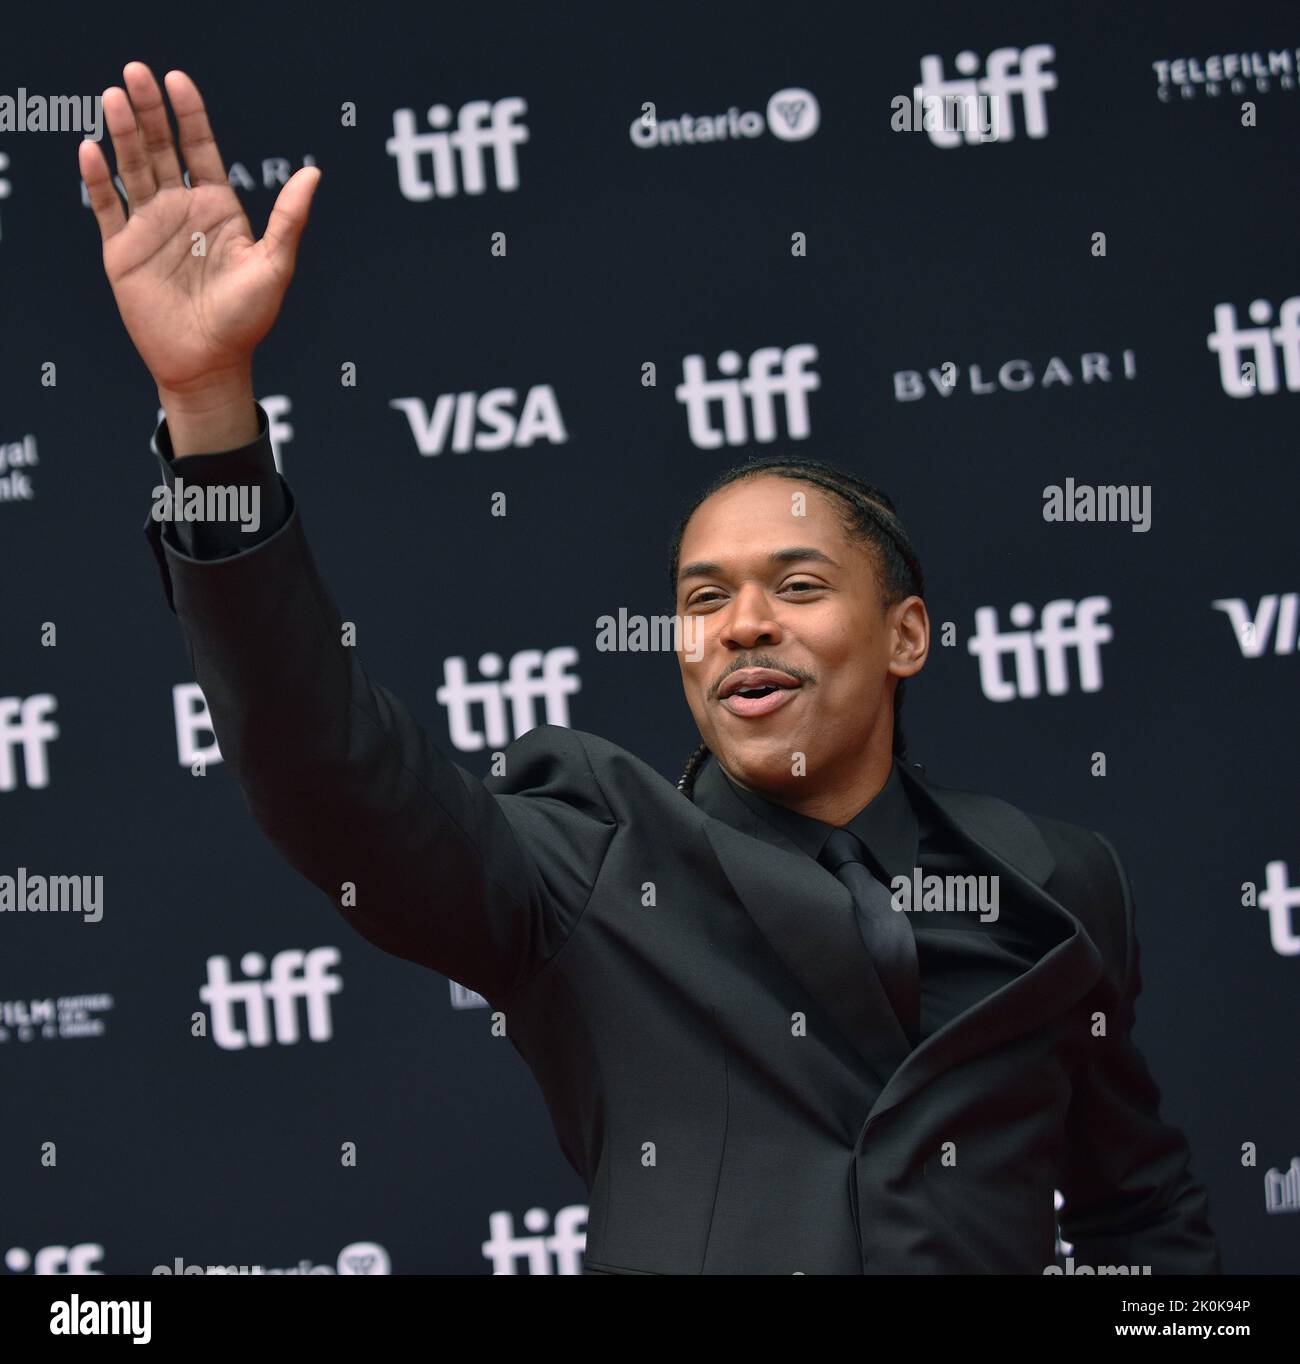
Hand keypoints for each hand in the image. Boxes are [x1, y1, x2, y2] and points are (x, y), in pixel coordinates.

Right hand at [80, 62, 319, 403]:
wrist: (208, 364)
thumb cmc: (246, 320)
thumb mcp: (274, 266)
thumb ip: (289, 219)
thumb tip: (314, 173)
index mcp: (219, 210)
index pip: (201, 149)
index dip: (189, 114)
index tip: (177, 80)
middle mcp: (182, 212)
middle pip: (162, 149)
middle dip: (149, 110)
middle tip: (135, 73)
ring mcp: (150, 228)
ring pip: (132, 169)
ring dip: (123, 133)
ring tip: (112, 97)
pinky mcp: (123, 252)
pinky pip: (106, 208)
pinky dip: (98, 180)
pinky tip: (92, 150)